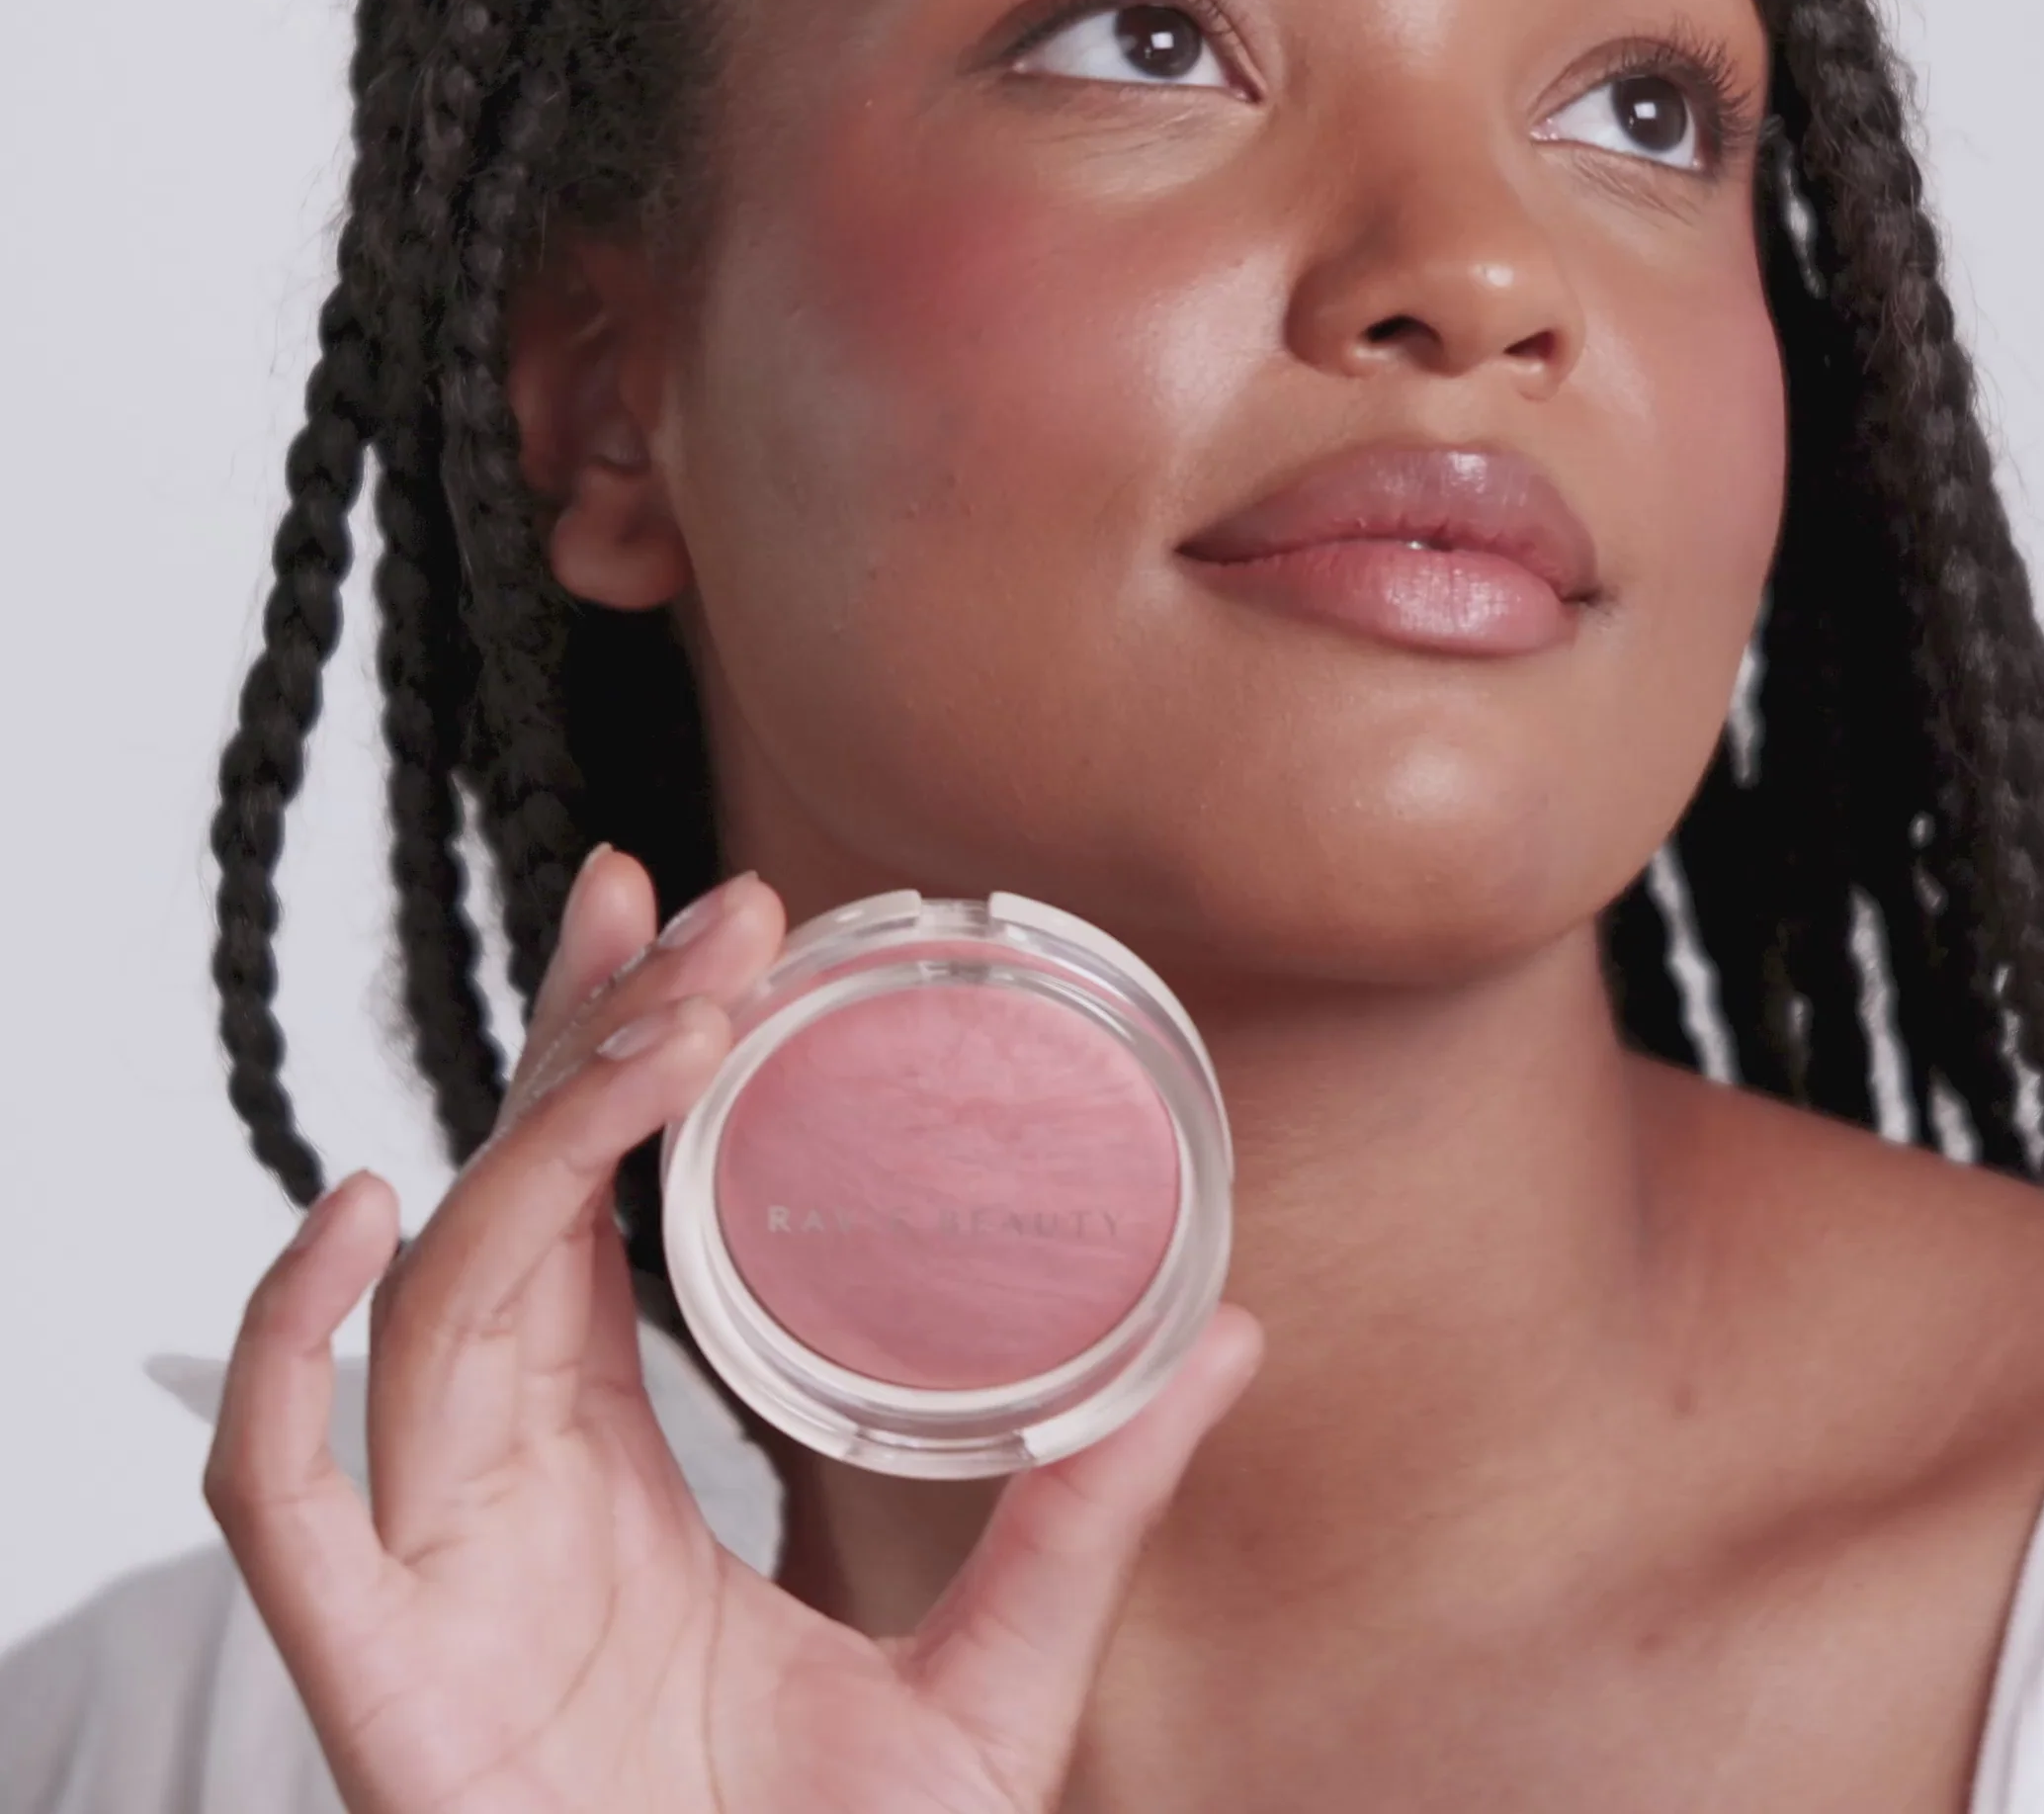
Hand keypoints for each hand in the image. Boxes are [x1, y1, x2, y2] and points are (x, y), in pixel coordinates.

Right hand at [206, 847, 1264, 1813]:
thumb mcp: (990, 1677)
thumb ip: (1087, 1515)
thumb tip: (1228, 1341)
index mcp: (611, 1469)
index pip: (593, 1217)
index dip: (628, 1065)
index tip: (720, 933)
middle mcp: (509, 1485)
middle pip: (512, 1210)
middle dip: (582, 1042)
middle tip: (683, 902)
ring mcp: (439, 1568)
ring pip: (442, 1303)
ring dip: (535, 1142)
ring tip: (657, 1020)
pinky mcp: (379, 1675)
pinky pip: (279, 1490)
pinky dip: (285, 1349)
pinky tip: (361, 1214)